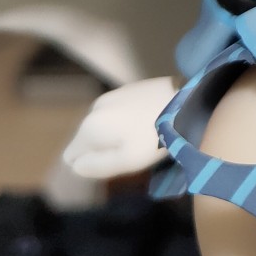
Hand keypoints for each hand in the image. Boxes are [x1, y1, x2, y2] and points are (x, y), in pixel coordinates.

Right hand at [62, 75, 177, 178]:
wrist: (183, 100)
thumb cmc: (154, 136)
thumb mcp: (126, 161)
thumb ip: (96, 166)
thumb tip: (75, 166)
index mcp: (90, 127)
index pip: (71, 156)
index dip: (90, 164)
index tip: (114, 163)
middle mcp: (94, 108)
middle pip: (87, 141)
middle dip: (103, 150)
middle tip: (132, 152)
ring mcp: (111, 96)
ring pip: (102, 127)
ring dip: (115, 135)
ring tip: (142, 137)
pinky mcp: (127, 89)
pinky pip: (116, 114)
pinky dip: (125, 122)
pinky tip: (146, 123)